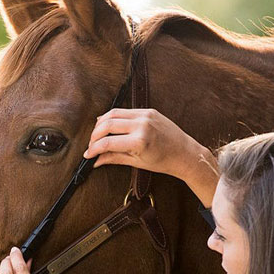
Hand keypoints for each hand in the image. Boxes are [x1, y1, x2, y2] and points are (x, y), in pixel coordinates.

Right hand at [84, 108, 218, 206]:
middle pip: (107, 124)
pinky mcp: (149, 110)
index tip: (88, 155)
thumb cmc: (164, 161)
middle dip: (94, 135)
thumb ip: (114, 158)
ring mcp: (146, 115)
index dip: (93, 149)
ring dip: (101, 123)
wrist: (185, 153)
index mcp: (139, 141)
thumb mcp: (137, 162)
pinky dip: (114, 117)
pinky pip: (125, 111)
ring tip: (97, 135)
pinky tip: (108, 124)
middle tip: (91, 145)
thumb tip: (96, 161)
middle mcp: (142, 125)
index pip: (107, 142)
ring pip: (113, 113)